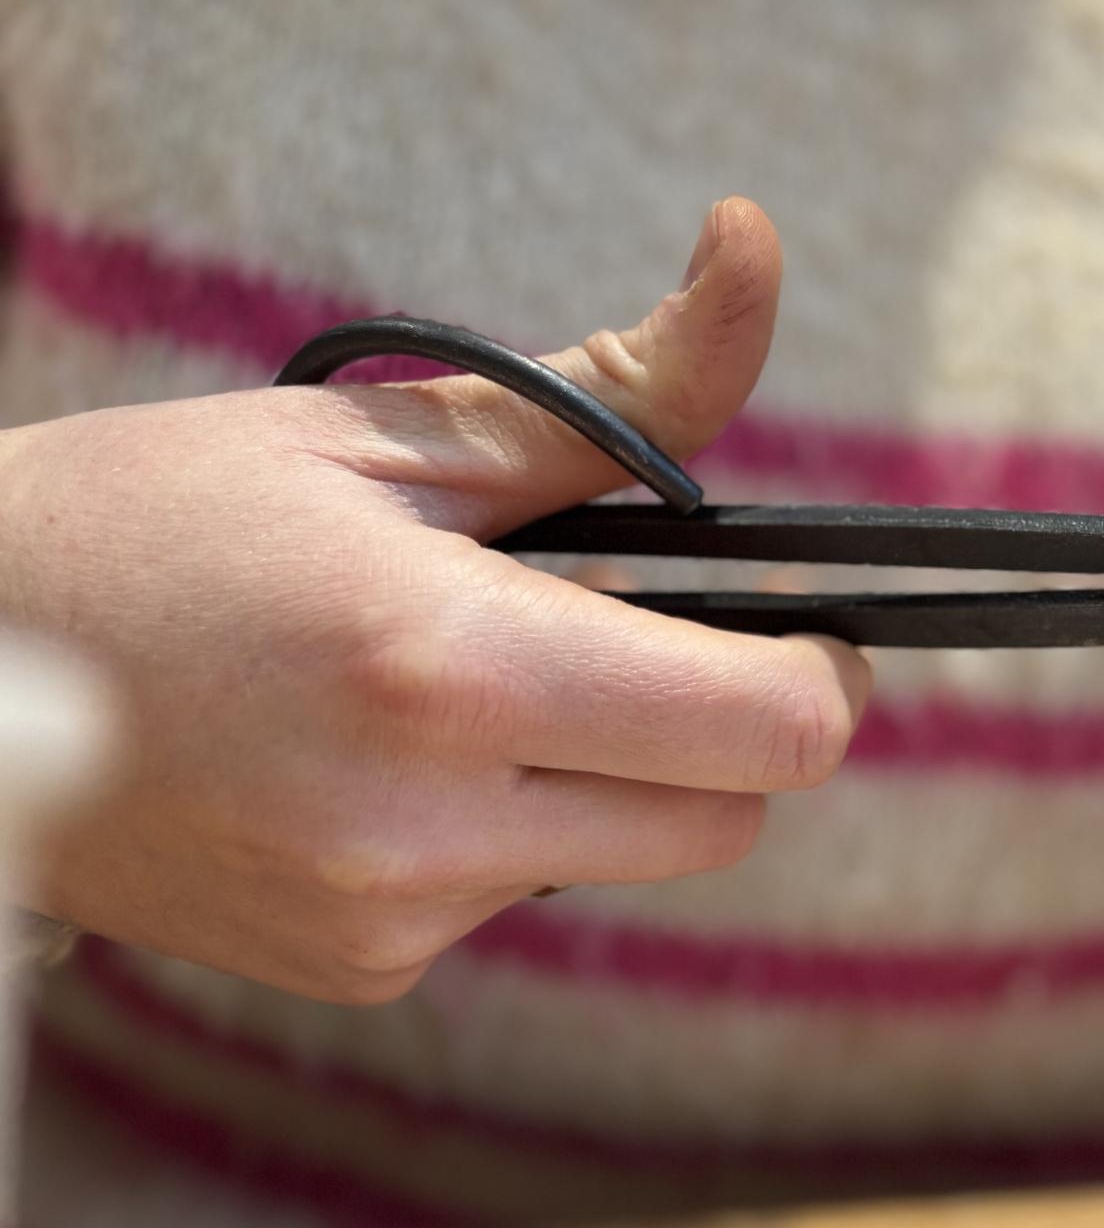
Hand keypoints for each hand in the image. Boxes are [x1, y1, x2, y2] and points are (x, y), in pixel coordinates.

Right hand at [0, 199, 868, 1002]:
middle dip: (723, 733)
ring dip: (605, 782)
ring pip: (626, 861)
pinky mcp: (358, 973)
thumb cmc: (162, 522)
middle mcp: (426, 823)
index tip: (795, 633)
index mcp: (448, 665)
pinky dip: (500, 834)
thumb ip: (611, 391)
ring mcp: (390, 918)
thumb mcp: (384, 433)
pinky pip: (518, 903)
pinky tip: (381, 766)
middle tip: (636, 645)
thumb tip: (755, 254)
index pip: (767, 731)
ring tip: (456, 692)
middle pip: (730, 821)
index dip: (818, 678)